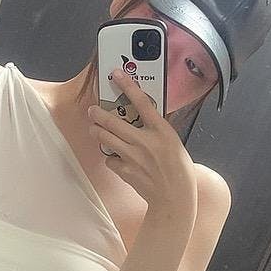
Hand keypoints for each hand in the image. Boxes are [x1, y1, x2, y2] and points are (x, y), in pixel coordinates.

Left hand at [87, 69, 197, 220]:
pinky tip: (115, 157)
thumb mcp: (173, 142)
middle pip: (114, 121)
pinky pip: (110, 159)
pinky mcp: (125, 170)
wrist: (174, 196)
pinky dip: (110, 157)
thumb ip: (157, 129)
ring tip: (94, 127)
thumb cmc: (178, 169)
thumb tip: (143, 117)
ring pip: (105, 138)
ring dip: (97, 131)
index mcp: (161, 131)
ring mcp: (133, 156)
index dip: (128, 86)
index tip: (116, 74)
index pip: (142, 102)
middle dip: (98, 113)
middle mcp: (145, 141)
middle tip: (92, 110)